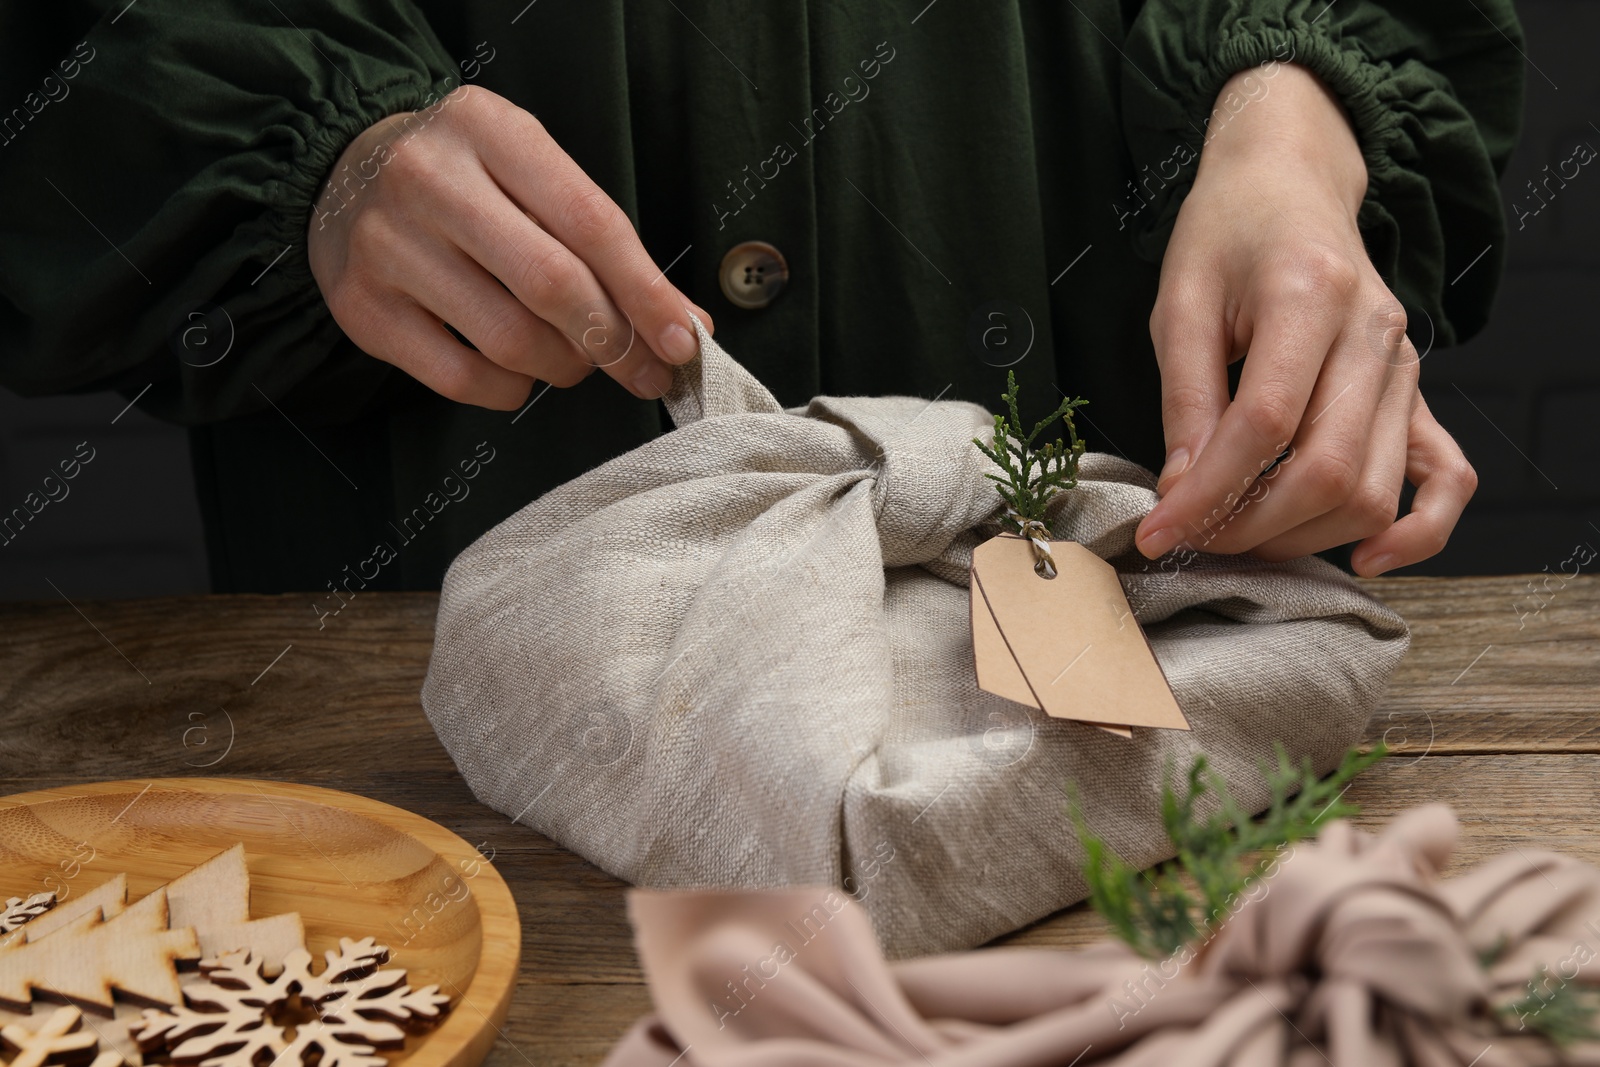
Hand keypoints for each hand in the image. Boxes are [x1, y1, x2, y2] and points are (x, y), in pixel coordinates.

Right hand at [306, 86, 714, 408]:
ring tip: (571, 358)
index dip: (646, 292)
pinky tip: (519, 373)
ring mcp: (387, 245)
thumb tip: (684, 324)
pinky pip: (462, 379)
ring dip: (564, 367)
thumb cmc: (469, 182)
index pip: (590, 222)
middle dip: (614, 341)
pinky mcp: (363, 308)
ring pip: (511, 341)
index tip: (683, 339)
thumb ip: (606, 243)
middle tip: (643, 370)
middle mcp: (429, 179)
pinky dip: (511, 390)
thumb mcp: (533, 176)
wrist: (347, 176)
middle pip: (552, 285)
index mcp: (488, 129)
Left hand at [1135, 64, 1475, 576]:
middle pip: (1326, 469)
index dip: (1208, 493)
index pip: (1265, 425)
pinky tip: (1366, 558)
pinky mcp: (1415, 391)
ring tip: (1237, 538)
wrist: (1290, 183)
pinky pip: (1446, 477)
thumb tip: (1180, 491)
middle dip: (1251, 525)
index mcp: (1310, 295)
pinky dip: (1416, 531)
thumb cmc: (1228, 235)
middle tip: (1191, 538)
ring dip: (1302, 536)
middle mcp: (1373, 334)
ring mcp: (1404, 366)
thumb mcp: (1180, 302)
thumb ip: (1184, 398)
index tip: (1158, 531)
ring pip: (1372, 489)